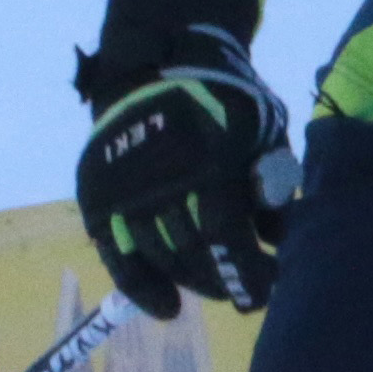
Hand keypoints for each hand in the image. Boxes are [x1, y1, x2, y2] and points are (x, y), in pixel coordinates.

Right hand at [74, 0, 292, 318]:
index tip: (265, 294)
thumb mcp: (265, 129)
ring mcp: (124, 189)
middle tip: (244, 289)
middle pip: (191, 255)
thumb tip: (275, 238)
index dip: (247, 275)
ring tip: (214, 284)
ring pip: (158, 258)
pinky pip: (117, 256)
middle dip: (224, 280)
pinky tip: (167, 309)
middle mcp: (159, 179)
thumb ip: (274, 181)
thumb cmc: (224, 100)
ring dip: (192, 281)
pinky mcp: (98, 196)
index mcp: (206, 160)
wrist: (157, 62)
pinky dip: (142, 288)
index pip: (225, 238)